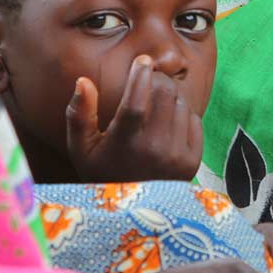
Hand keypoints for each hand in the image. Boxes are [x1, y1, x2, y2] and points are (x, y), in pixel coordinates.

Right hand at [66, 56, 202, 182]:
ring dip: (170, 97)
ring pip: (181, 103)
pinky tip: (168, 124)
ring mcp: (176, 157)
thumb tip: (83, 81)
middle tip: (148, 81)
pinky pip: (194, 119)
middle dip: (157, 80)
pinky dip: (183, 114)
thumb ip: (78, 115)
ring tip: (155, 107)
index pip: (136, 102)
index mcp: (124, 144)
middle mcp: (153, 150)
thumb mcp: (81, 149)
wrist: (133, 212)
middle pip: (164, 94)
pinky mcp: (192, 162)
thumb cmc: (102, 172)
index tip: (142, 60)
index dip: (140, 76)